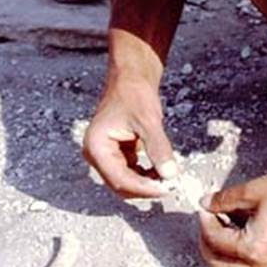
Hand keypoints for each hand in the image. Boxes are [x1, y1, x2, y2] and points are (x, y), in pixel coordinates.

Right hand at [82, 74, 176, 198]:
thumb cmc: (134, 93)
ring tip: (168, 178)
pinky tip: (160, 170)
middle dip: (145, 188)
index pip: (119, 179)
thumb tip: (170, 175)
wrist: (131, 77)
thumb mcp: (148, 121)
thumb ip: (159, 149)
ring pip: (126, 180)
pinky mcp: (116, 153)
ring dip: (146, 183)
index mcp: (96, 147)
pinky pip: (130, 172)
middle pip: (120, 184)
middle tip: (170, 187)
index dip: (143, 188)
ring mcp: (105, 154)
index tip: (166, 189)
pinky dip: (145, 174)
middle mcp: (96, 154)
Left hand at [198, 166, 266, 266]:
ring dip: (223, 251)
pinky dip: (240, 252)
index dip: (205, 223)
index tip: (204, 208)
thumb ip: (224, 200)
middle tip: (207, 222)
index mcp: (254, 249)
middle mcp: (264, 265)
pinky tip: (241, 228)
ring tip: (223, 223)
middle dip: (208, 244)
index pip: (217, 242)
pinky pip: (252, 265)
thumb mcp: (253, 190)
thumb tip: (205, 203)